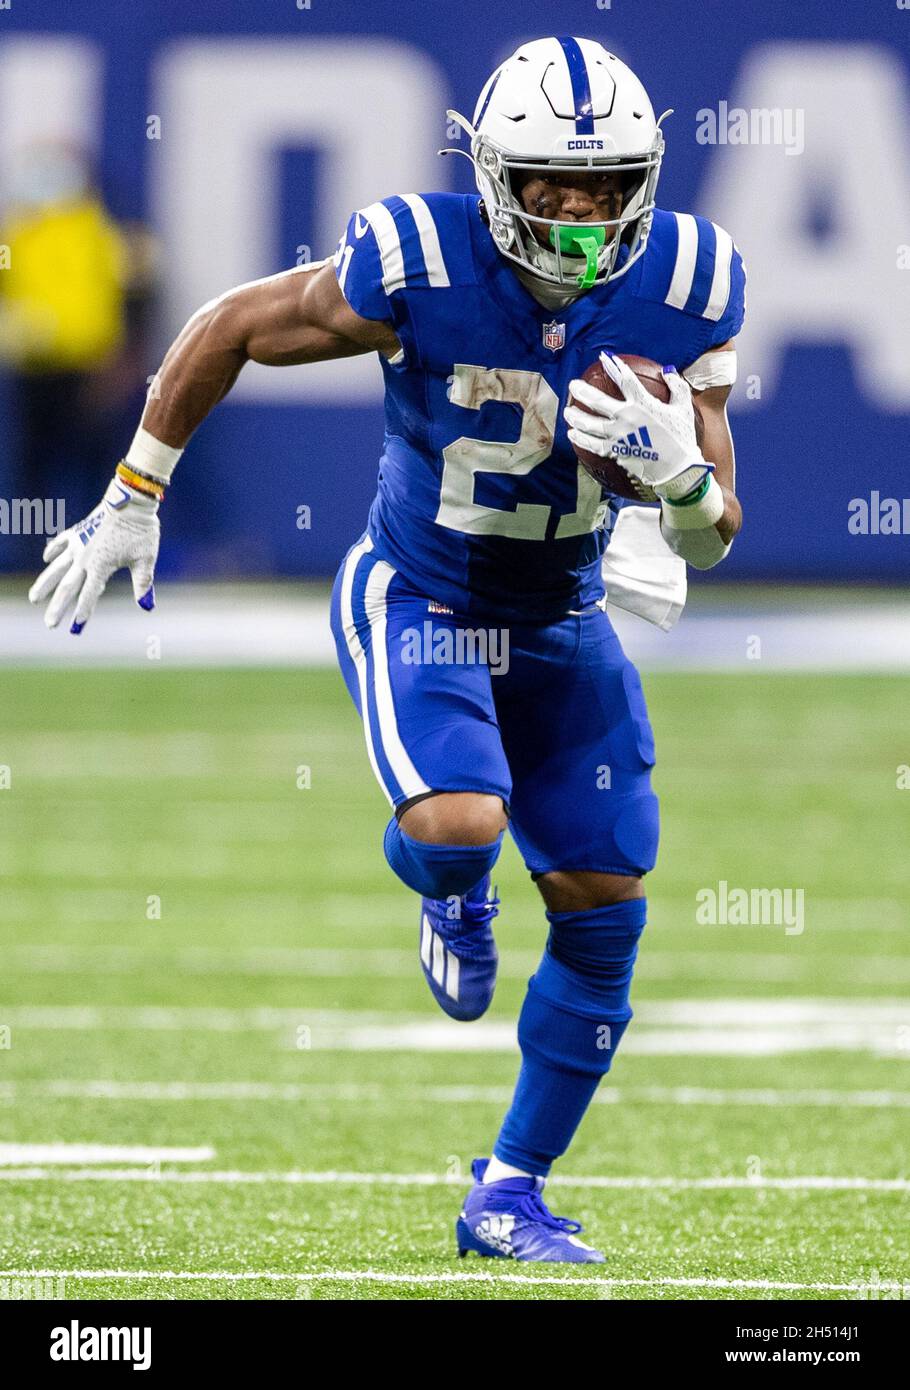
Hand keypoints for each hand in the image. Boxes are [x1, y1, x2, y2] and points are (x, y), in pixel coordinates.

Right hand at [28, 477, 159, 632]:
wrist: (130, 501)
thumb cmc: (141, 531)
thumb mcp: (145, 560)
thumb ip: (143, 584)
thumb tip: (147, 607)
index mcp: (101, 566)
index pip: (89, 595)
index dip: (83, 612)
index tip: (76, 628)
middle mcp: (85, 558)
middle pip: (68, 588)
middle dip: (58, 608)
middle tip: (50, 625)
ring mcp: (79, 544)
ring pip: (56, 568)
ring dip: (44, 584)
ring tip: (33, 599)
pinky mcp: (79, 531)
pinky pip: (61, 543)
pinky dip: (52, 550)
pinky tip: (46, 558)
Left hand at [564, 353, 712, 500]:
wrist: (677, 469)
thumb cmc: (682, 437)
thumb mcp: (683, 408)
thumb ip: (677, 386)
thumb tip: (668, 370)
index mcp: (643, 404)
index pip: (625, 379)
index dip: (613, 366)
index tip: (604, 357)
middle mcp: (627, 418)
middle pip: (597, 401)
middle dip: (582, 391)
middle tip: (573, 385)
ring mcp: (618, 436)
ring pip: (589, 424)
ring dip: (575, 416)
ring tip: (567, 411)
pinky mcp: (615, 452)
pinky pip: (593, 444)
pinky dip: (581, 439)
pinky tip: (572, 434)